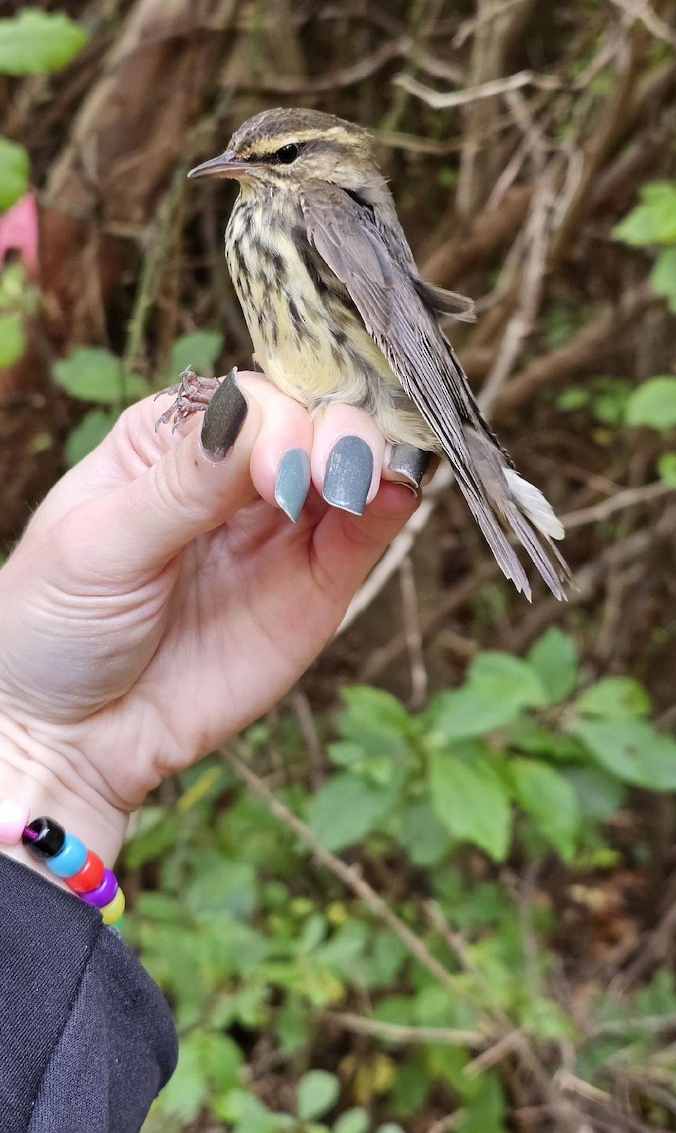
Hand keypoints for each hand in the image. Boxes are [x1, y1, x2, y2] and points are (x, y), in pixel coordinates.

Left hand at [0, 373, 418, 865]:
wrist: (70, 737)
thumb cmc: (54, 625)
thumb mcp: (100, 545)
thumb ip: (184, 484)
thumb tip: (254, 414)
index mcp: (174, 439)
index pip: (248, 396)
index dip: (274, 415)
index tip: (269, 460)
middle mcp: (237, 473)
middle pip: (312, 417)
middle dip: (330, 430)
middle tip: (317, 475)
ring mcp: (281, 529)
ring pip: (351, 465)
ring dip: (368, 458)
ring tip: (356, 484)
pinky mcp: (317, 586)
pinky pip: (366, 533)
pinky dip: (390, 507)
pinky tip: (394, 496)